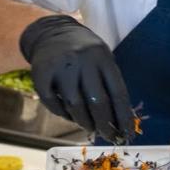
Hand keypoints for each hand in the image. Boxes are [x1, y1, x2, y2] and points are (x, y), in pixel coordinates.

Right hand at [19, 15, 134, 142]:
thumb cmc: (83, 51)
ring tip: (90, 127)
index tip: (127, 133)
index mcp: (102, 57)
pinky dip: (62, 114)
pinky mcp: (41, 74)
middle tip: (109, 136)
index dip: (123, 117)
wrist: (51, 32)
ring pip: (75, 105)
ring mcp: (61, 67)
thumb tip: (119, 119)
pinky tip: (69, 116)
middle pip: (97, 102)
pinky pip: (53, 102)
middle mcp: (83, 61)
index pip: (117, 93)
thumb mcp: (102, 59)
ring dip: (85, 122)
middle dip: (105, 125)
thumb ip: (109, 83)